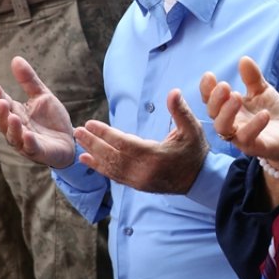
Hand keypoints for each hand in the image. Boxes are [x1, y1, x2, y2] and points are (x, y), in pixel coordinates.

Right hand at [0, 56, 79, 168]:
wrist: (70, 140)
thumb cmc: (52, 120)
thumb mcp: (42, 96)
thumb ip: (29, 80)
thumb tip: (16, 58)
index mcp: (16, 113)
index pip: (3, 104)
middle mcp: (16, 129)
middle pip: (3, 122)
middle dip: (1, 112)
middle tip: (1, 101)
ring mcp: (25, 142)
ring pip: (13, 136)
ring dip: (12, 127)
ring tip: (13, 116)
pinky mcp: (38, 152)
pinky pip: (30, 148)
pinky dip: (28, 142)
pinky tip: (28, 135)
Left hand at [73, 88, 208, 193]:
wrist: (200, 180)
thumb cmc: (195, 151)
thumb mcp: (192, 129)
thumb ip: (180, 111)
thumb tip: (173, 92)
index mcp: (155, 156)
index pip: (123, 143)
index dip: (105, 133)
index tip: (90, 124)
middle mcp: (143, 171)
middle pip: (112, 156)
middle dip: (93, 143)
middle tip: (77, 131)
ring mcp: (139, 181)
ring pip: (111, 168)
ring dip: (93, 155)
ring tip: (79, 143)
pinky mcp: (138, 186)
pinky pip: (115, 176)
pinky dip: (100, 168)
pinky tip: (87, 160)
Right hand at [200, 57, 278, 168]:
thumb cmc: (274, 112)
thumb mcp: (263, 91)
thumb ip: (252, 77)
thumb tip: (243, 58)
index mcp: (230, 108)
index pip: (211, 99)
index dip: (207, 88)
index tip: (210, 75)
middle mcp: (232, 123)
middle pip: (213, 114)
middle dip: (215, 99)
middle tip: (225, 86)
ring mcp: (241, 137)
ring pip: (223, 129)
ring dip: (227, 112)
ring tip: (237, 96)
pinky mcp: (256, 148)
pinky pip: (248, 139)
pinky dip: (254, 126)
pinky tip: (264, 114)